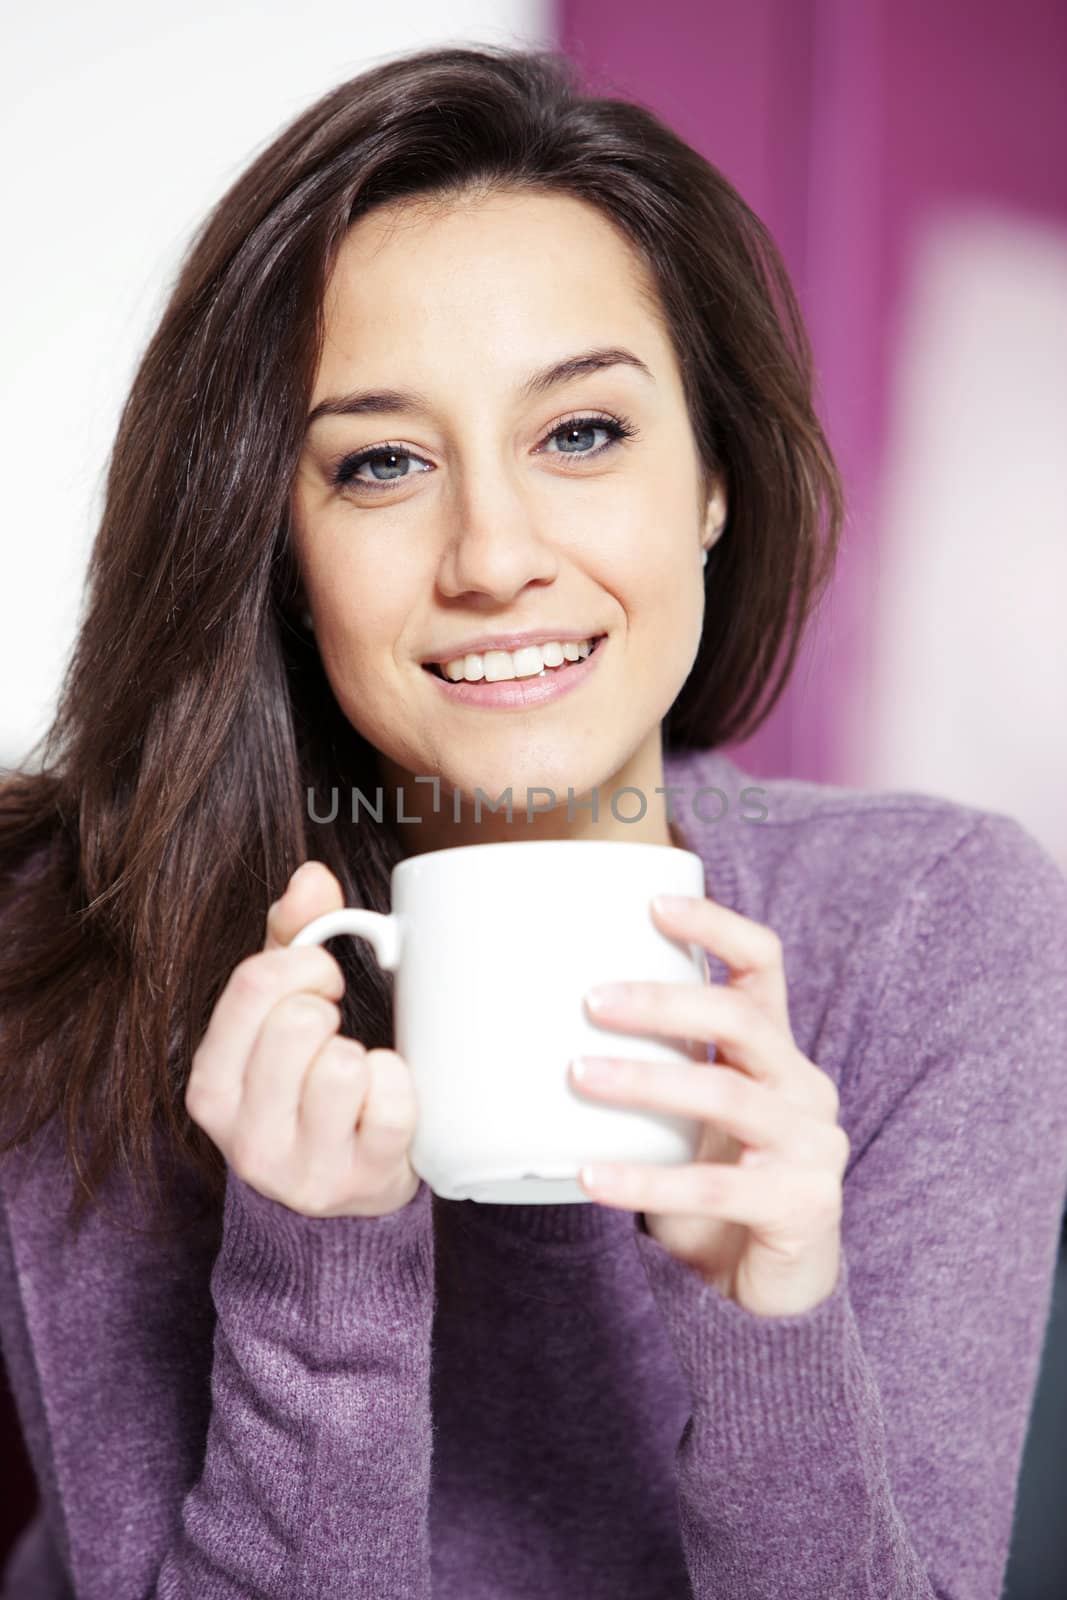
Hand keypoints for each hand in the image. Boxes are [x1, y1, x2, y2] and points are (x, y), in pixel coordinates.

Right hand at [185, 860, 419, 1217]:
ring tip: (357, 1075)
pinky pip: (391, 1105)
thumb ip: (290, 939)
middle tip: (338, 1030)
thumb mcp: (283, 1012)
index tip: (323, 978)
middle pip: (297, 1022)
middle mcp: (245, 1134)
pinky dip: (401, 1087)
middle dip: (330, 1011)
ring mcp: (302, 1167)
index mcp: (213, 1084)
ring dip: (363, 1055)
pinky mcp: (362, 1181)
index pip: (253, 985)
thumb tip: (312, 877)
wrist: (348, 1188)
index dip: (303, 963)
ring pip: (341, 1066)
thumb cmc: (309, 1084)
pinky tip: (388, 1097)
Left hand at [568, 893, 847, 1317]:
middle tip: (590, 1001)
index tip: (652, 905)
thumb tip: (535, 1025)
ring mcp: (811, 1146)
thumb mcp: (690, 1117)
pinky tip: (589, 1176)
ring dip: (646, 1082)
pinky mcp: (802, 1205)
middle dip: (664, 1004)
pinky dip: (645, 1180)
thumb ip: (653, 1070)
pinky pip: (714, 1187)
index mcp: (777, 1052)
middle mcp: (804, 1087)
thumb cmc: (715, 1188)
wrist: (770, 1291)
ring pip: (727, 1096)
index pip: (763, 964)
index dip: (716, 926)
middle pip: (742, 1020)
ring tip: (578, 1075)